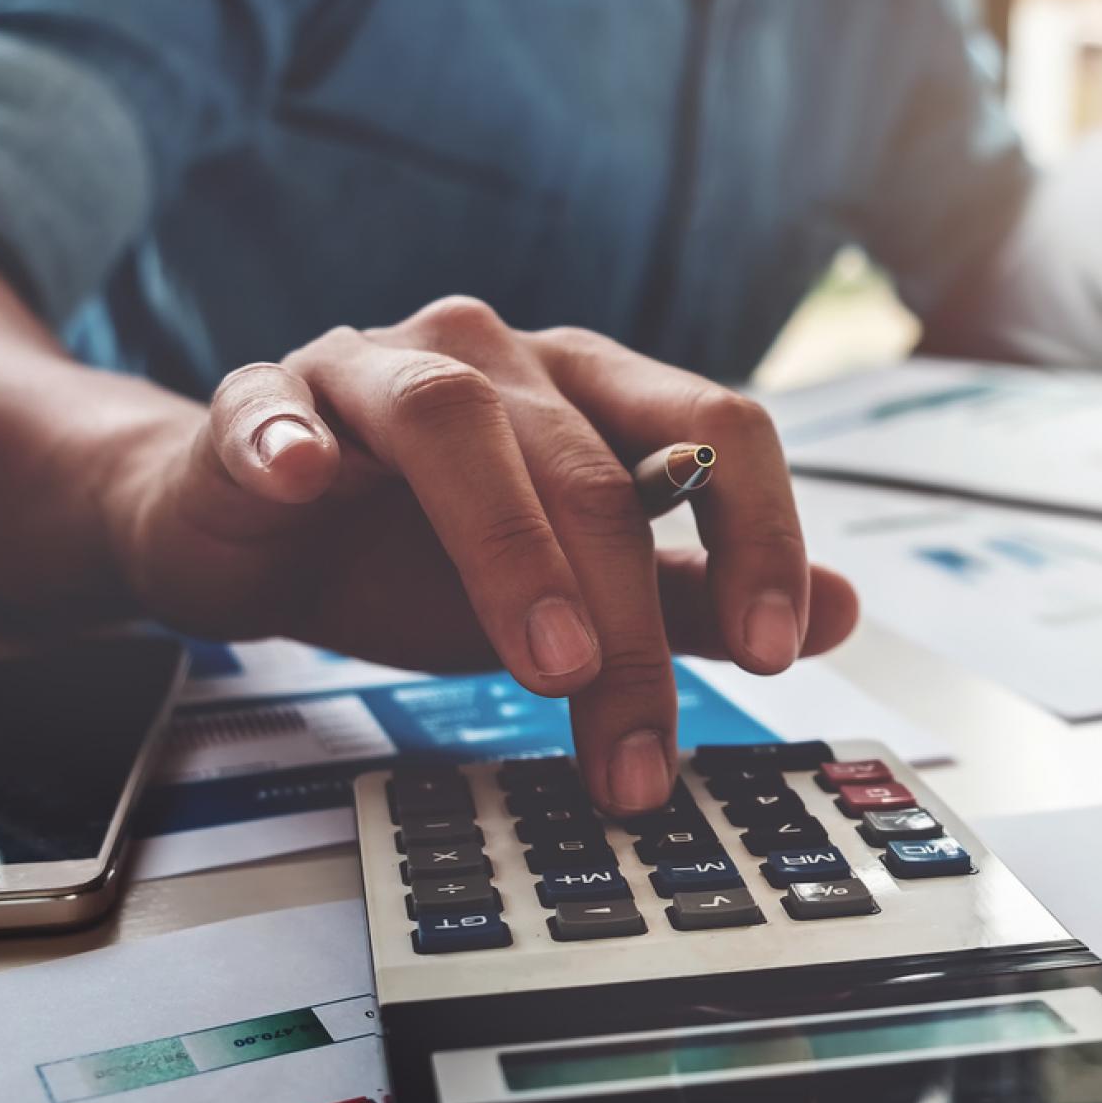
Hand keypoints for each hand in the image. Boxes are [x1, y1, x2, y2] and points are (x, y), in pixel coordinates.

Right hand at [105, 297, 857, 812]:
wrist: (256, 532)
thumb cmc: (422, 551)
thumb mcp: (576, 588)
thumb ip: (696, 597)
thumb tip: (845, 612)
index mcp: (590, 389)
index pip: (714, 428)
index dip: (760, 533)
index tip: (778, 650)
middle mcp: (496, 358)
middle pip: (589, 465)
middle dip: (628, 620)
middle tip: (638, 745)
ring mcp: (374, 369)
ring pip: (453, 421)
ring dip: (508, 543)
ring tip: (547, 662)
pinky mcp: (261, 401)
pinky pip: (273, 406)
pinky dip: (290, 436)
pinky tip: (304, 477)